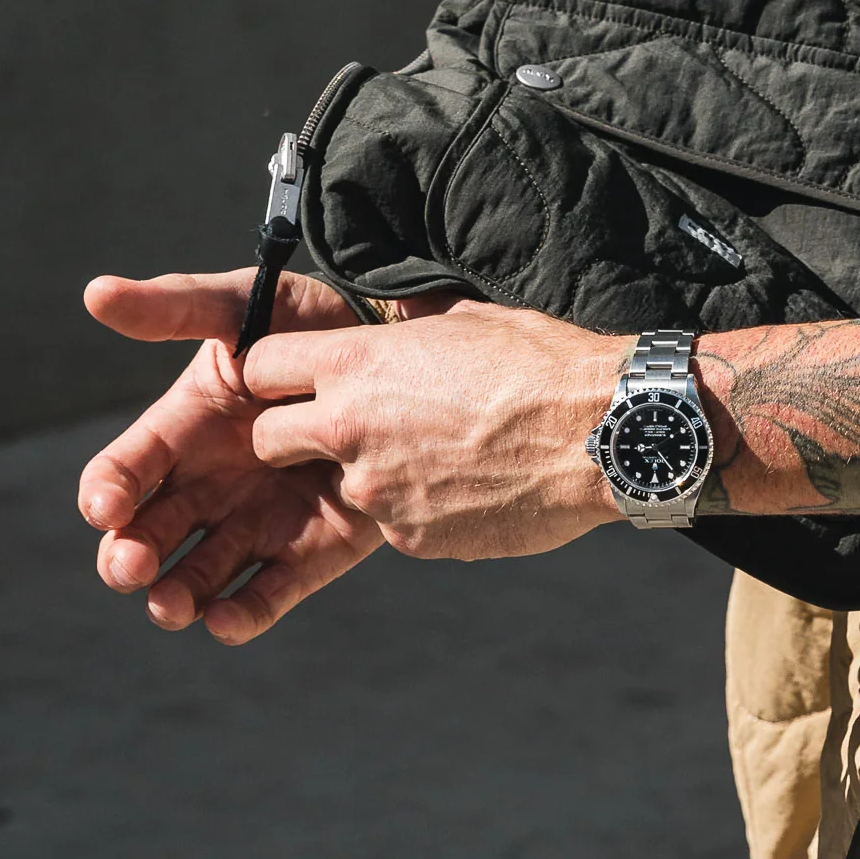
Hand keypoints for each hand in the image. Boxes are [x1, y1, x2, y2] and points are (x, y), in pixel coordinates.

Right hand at [80, 268, 397, 642]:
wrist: (389, 346)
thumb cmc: (305, 321)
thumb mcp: (242, 306)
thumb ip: (174, 307)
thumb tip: (96, 294)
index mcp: (179, 436)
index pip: (122, 474)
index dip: (105, 493)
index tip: (106, 506)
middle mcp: (206, 488)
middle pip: (145, 539)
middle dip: (128, 559)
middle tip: (132, 566)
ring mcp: (253, 523)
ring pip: (197, 577)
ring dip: (176, 597)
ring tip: (174, 604)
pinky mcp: (307, 550)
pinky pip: (266, 595)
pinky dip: (242, 616)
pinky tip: (226, 621)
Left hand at [242, 299, 629, 559]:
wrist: (598, 435)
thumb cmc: (542, 365)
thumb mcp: (466, 321)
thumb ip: (409, 331)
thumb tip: (395, 324)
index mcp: (356, 364)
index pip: (261, 365)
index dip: (272, 372)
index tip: (288, 378)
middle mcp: (349, 428)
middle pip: (267, 440)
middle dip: (290, 436)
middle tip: (343, 427)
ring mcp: (375, 490)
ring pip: (342, 484)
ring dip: (373, 471)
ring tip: (443, 454)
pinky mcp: (407, 537)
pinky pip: (395, 520)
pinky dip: (420, 506)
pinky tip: (471, 485)